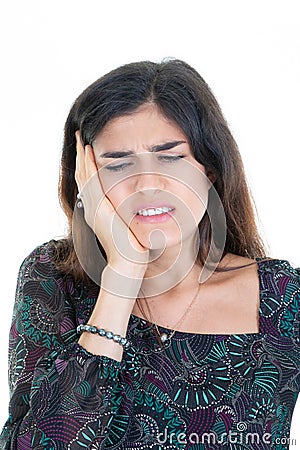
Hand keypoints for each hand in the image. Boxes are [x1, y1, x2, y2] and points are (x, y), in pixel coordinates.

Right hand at [75, 131, 148, 269]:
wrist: (128, 261)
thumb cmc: (132, 248)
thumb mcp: (127, 226)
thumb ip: (127, 215)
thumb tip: (138, 208)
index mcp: (97, 211)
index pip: (90, 184)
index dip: (87, 167)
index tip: (88, 152)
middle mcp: (91, 207)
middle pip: (82, 176)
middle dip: (80, 157)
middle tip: (79, 139)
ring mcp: (93, 206)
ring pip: (83, 175)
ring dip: (82, 156)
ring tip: (80, 139)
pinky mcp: (99, 206)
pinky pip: (91, 180)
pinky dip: (89, 165)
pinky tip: (89, 151)